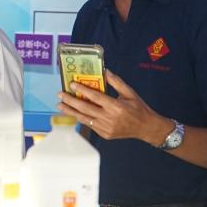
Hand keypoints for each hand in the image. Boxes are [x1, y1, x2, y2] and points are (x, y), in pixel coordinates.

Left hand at [57, 69, 171, 145]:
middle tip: (60, 95)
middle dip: (71, 101)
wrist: (146, 128)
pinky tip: (74, 112)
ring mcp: (106, 128)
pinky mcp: (104, 134)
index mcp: (116, 106)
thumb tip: (105, 71)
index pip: (95, 97)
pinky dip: (81, 118)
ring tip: (61, 105)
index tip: (72, 85)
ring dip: (71, 111)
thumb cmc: (138, 109)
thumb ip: (117, 82)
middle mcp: (109, 118)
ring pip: (84, 118)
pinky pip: (90, 125)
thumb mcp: (130, 93)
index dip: (82, 90)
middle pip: (85, 108)